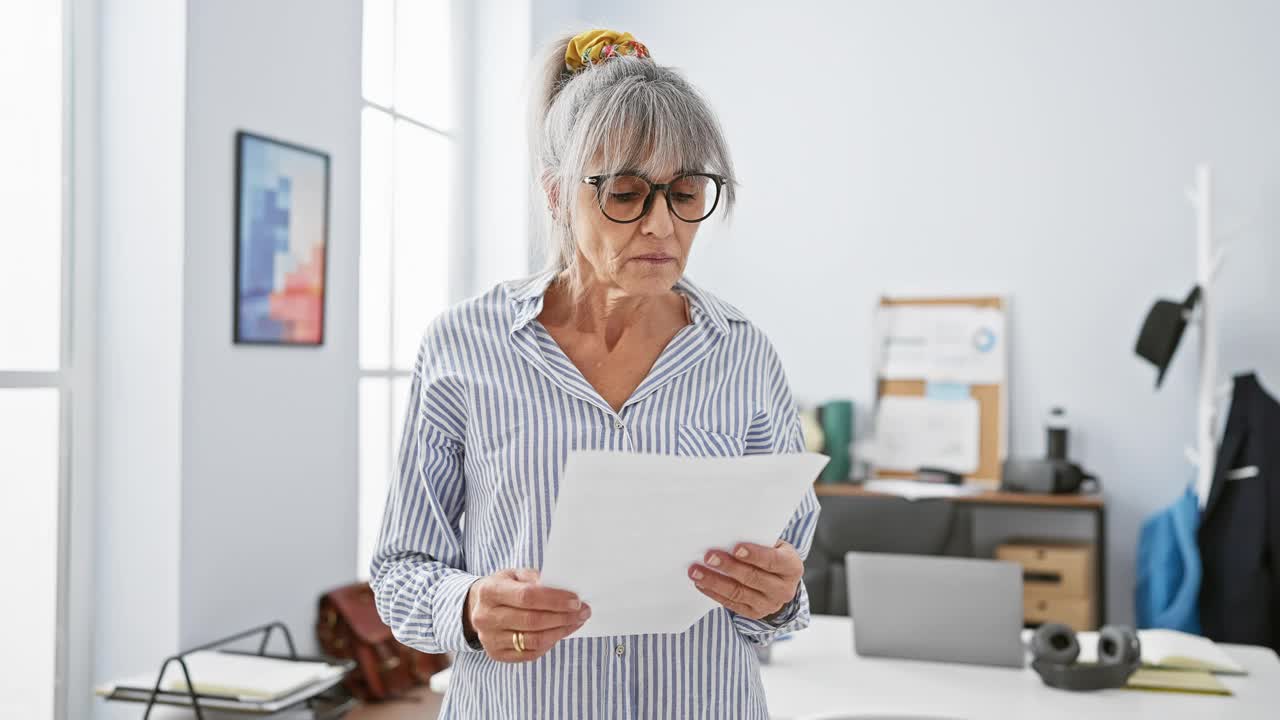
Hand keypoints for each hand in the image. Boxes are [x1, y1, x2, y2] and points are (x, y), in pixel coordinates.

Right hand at [463, 568, 590, 662]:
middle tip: (583, 612)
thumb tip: (563, 590)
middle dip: (563, 617)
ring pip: (534, 640)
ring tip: (576, 622)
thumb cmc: (503, 587)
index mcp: (489, 591)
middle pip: (532, 620)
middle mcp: (486, 617)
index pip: (527, 597)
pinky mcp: (497, 654)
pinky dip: (550, 643)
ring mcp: (490, 639)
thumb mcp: (515, 575)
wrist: (478, 607)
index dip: (554, 599)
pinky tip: (560, 632)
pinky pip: (531, 653)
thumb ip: (536, 579)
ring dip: (561, 631)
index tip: (576, 600)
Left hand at [688, 540, 802, 619]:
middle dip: (728, 567)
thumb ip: (758, 540)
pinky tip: (700, 583)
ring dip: (714, 582)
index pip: (773, 561)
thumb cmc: (773, 555)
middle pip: (753, 578)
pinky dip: (714, 593)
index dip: (755, 555)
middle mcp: (783, 589)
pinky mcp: (754, 613)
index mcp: (792, 567)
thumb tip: (728, 533)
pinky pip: (731, 604)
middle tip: (708, 557)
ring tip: (696, 572)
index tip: (736, 548)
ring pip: (739, 593)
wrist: (781, 582)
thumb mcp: (774, 545)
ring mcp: (769, 604)